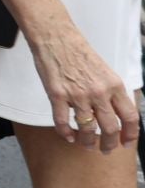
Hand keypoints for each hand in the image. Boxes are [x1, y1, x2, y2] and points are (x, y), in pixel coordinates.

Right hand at [28, 16, 140, 148]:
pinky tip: (69, 136)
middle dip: (109, 144)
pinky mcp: (56, 95)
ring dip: (87, 142)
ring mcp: (77, 95)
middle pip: (110, 128)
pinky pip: (62, 122)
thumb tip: (117, 112)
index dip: (131, 134)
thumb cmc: (78, 52)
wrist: (56, 38)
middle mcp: (98, 92)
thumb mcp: (105, 71)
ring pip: (87, 129)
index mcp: (114, 85)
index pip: (130, 117)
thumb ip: (111, 91)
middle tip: (106, 149)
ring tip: (86, 144)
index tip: (126, 143)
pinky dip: (66, 133)